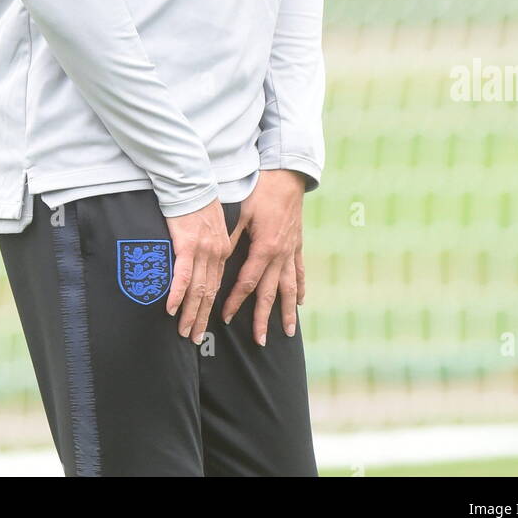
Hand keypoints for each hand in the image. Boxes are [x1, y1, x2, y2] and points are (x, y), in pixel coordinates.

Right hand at [165, 197, 229, 343]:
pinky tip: (171, 309)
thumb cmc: (196, 202)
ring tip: (184, 331)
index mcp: (222, 250)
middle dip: (201, 318)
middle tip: (195, 338)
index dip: (210, 307)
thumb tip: (201, 262)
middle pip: (209, 292)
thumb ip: (210, 245)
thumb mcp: (211, 226)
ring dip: (190, 313)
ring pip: (198, 289)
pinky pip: (183, 275)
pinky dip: (178, 294)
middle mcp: (216, 253)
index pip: (216, 285)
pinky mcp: (187, 244)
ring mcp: (202, 250)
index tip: (204, 323)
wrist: (189, 181)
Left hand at [221, 169, 306, 345]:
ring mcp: (291, 251)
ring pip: (289, 288)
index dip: (237, 301)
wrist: (287, 177)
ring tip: (288, 332)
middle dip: (264, 318)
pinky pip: (300, 272)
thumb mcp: (241, 212)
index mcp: (264, 248)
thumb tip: (217, 257)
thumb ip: (230, 237)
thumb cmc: (260, 192)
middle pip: (270, 293)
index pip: (248, 282)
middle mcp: (280, 255)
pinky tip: (301, 303)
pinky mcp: (297, 245)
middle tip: (260, 341)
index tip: (227, 318)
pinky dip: (301, 289)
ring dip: (287, 311)